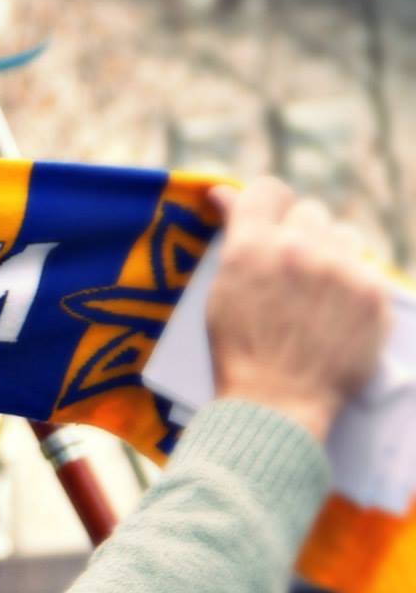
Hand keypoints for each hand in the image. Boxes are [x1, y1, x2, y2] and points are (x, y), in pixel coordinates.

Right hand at [205, 178, 391, 443]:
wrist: (275, 404)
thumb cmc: (238, 353)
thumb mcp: (219, 292)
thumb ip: (231, 238)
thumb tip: (222, 193)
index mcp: (251, 246)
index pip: (268, 189)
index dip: (266, 204)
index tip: (266, 221)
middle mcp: (298, 248)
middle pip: (309, 212)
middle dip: (299, 235)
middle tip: (290, 272)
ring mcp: (341, 269)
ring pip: (343, 235)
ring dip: (331, 255)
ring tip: (317, 293)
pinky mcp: (373, 293)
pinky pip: (367, 267)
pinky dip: (353, 286)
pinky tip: (335, 313)